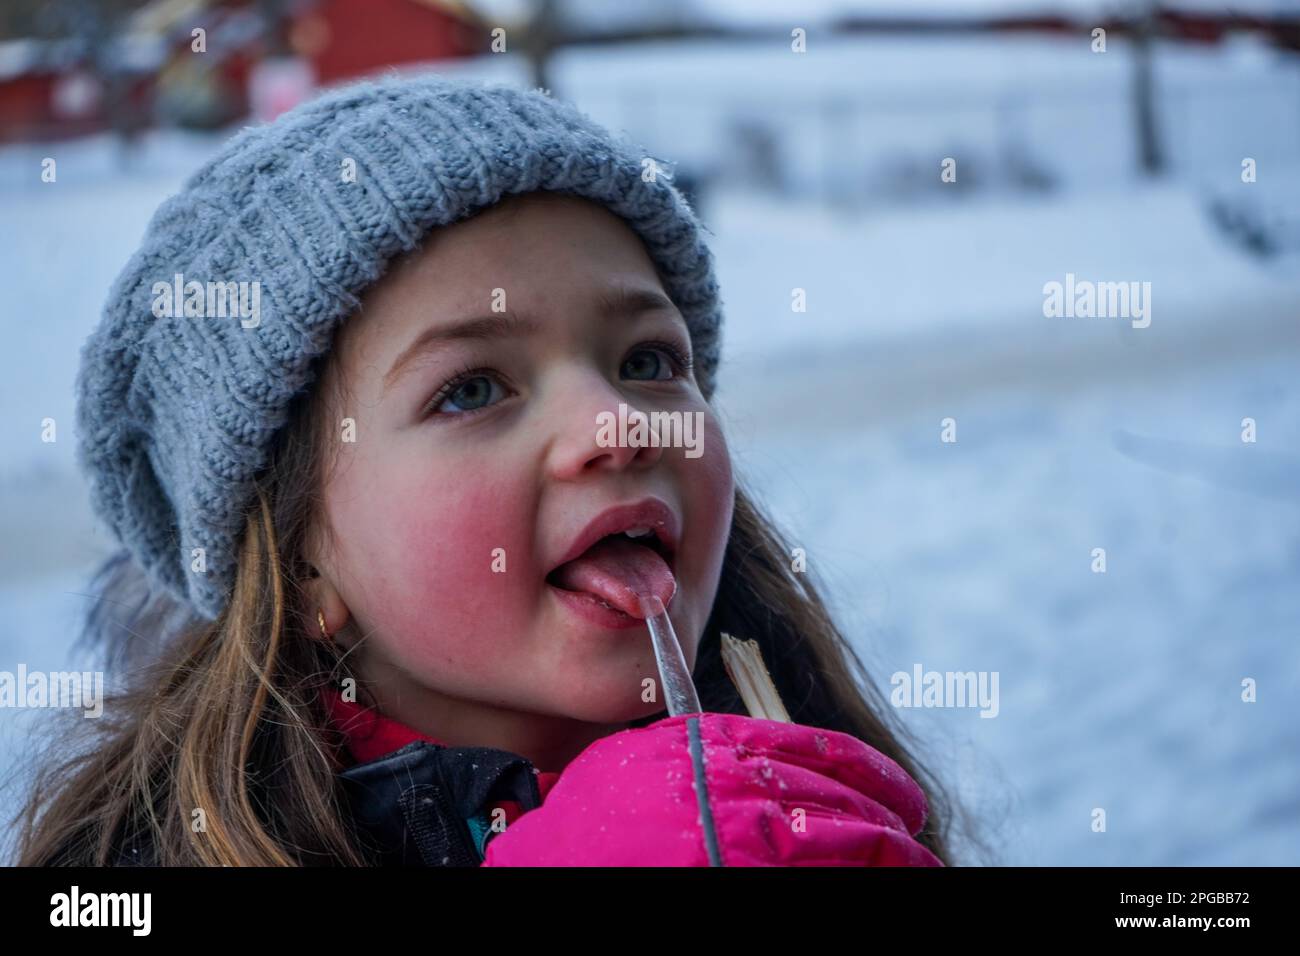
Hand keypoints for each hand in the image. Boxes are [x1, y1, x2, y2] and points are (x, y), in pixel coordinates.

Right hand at [481, 712, 941, 865]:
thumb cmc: (591, 825)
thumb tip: (771, 771)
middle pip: (840, 796)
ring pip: (844, 839)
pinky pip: (817, 871)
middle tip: (914, 835)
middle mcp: (734, 782)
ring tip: (914, 863)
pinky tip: (884, 877)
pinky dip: (858, 873)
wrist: (547, 866)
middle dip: (887, 820)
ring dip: (888, 852)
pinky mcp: (741, 868)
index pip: (816, 748)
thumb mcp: (648, 763)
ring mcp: (741, 833)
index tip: (899, 793)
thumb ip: (705, 754)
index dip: (870, 773)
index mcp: (711, 743)